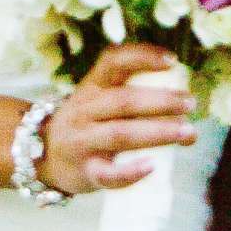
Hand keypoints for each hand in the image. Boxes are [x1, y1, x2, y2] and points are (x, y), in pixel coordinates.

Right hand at [38, 44, 196, 194]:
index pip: (113, 62)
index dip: (142, 57)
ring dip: (157, 132)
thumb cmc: (86, 124)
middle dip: (161, 101)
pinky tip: (152, 167)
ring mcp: (82, 141)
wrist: (41, 155)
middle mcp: (84, 110)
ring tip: (187, 133)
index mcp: (92, 87)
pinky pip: (107, 174)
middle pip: (124, 101)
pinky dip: (130, 172)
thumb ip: (135, 100)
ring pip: (120, 134)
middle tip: (190, 103)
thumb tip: (185, 110)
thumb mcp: (99, 101)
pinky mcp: (85, 172)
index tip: (172, 61)